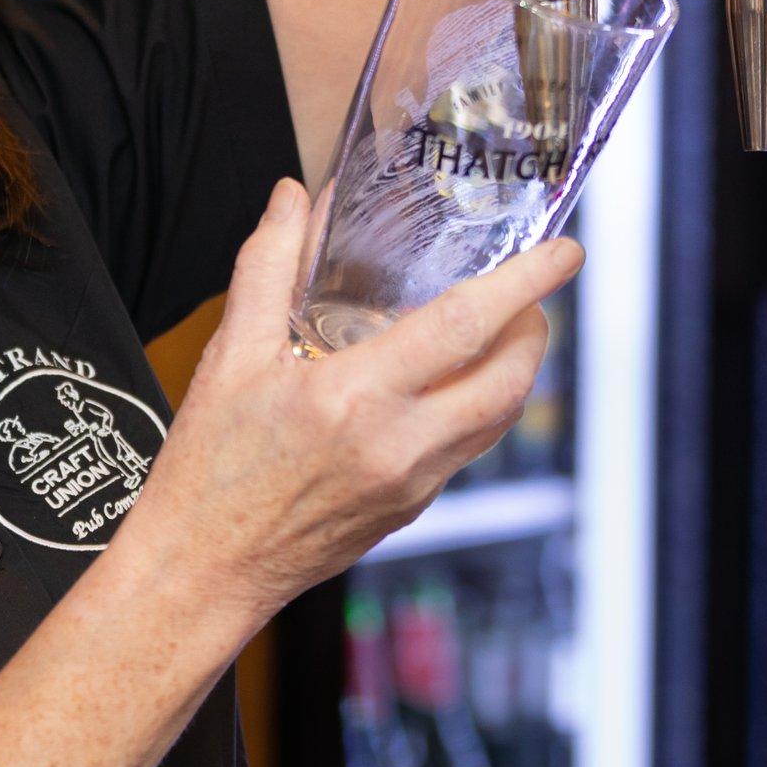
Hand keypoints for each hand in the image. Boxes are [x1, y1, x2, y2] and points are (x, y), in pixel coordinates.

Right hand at [126, 179, 578, 627]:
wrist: (203, 568)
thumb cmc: (209, 468)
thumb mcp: (229, 356)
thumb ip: (267, 265)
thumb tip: (293, 197)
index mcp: (351, 398)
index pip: (464, 327)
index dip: (524, 283)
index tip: (563, 252)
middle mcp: (396, 445)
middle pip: (508, 379)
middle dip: (535, 325)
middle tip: (532, 289)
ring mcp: (411, 484)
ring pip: (497, 418)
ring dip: (515, 368)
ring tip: (503, 327)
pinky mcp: (412, 508)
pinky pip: (467, 448)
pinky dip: (478, 405)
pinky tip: (452, 381)